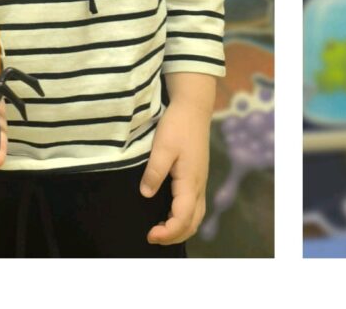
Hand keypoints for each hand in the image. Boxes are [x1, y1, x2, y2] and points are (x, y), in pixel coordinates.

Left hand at [140, 102, 210, 245]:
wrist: (194, 107)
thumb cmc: (178, 125)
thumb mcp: (163, 146)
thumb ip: (155, 171)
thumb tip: (145, 194)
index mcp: (190, 181)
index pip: (183, 218)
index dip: (168, 232)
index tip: (149, 234)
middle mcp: (198, 186)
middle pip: (193, 223)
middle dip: (174, 236)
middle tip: (152, 236)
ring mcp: (200, 182)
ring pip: (196, 217)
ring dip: (180, 229)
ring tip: (159, 229)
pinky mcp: (197, 177)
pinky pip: (194, 207)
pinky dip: (183, 219)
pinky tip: (168, 214)